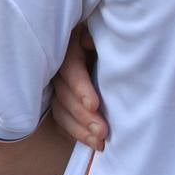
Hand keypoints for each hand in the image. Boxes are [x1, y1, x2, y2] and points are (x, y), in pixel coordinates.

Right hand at [52, 25, 105, 150]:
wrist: (113, 41)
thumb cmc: (115, 34)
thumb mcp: (106, 31)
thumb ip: (99, 37)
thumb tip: (89, 42)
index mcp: (69, 45)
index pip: (69, 68)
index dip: (80, 87)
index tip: (94, 104)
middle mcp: (59, 65)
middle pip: (64, 94)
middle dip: (83, 116)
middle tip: (103, 132)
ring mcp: (59, 84)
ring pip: (61, 111)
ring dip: (80, 130)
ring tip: (100, 143)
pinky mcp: (63, 99)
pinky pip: (62, 120)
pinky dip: (75, 133)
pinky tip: (90, 143)